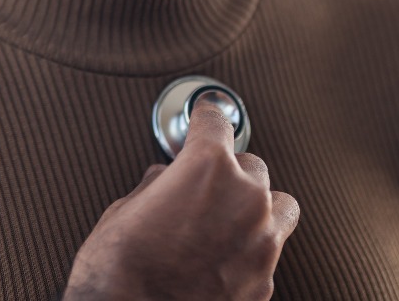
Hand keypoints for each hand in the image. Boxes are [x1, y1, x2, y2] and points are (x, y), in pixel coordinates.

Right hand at [62, 99, 299, 300]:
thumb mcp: (127, 208)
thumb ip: (159, 185)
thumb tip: (166, 181)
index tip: (206, 117)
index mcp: (208, 167)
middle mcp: (245, 200)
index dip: (206, 117)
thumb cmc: (120, 269)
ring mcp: (261, 244)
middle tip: (202, 186)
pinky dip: (250, 248)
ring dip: (256, 206)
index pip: (217, 123)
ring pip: (279, 206)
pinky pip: (268, 251)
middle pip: (252, 166)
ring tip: (227, 219)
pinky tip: (222, 257)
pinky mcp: (264, 282)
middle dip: (229, 171)